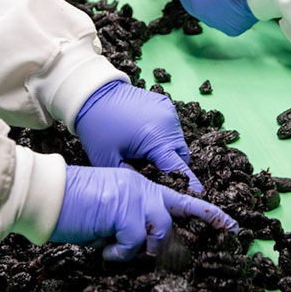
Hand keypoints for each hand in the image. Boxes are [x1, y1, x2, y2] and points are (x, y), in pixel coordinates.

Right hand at [51, 166, 237, 260]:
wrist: (46, 194)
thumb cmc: (70, 207)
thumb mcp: (107, 214)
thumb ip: (130, 223)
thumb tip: (146, 248)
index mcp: (138, 184)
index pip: (180, 198)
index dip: (207, 213)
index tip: (231, 226)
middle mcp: (141, 186)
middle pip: (172, 218)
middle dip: (162, 244)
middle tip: (138, 252)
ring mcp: (134, 196)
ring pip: (157, 232)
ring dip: (135, 249)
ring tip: (112, 248)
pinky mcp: (124, 211)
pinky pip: (134, 244)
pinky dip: (118, 254)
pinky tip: (103, 249)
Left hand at [74, 80, 201, 191]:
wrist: (92, 94)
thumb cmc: (98, 129)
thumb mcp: (109, 162)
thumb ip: (133, 179)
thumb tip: (149, 191)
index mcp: (156, 139)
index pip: (178, 169)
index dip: (187, 185)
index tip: (197, 197)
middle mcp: (168, 124)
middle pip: (181, 156)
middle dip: (172, 167)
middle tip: (152, 173)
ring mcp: (169, 111)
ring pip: (178, 142)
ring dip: (168, 151)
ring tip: (146, 153)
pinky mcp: (165, 104)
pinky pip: (172, 128)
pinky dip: (164, 136)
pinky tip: (145, 136)